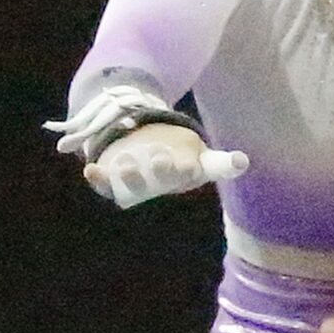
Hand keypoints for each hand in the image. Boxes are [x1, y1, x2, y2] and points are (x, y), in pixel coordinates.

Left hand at [86, 123, 248, 208]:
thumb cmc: (174, 154)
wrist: (138, 146)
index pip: (192, 174)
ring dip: (131, 176)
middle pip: (160, 181)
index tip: (192, 165)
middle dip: (160, 172)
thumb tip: (242, 163)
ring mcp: (134, 182)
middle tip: (160, 159)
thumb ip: (218, 162)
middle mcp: (159, 183)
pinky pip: (104, 185)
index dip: (191, 171)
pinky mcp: (111, 179)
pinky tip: (91, 170)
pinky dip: (98, 179)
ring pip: (132, 186)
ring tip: (128, 161)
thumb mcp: (195, 152)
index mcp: (184, 174)